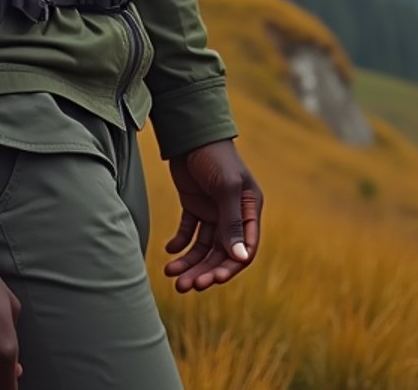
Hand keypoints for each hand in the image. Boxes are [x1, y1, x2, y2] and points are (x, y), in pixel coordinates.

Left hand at [163, 139, 262, 291]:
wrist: (190, 132)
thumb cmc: (215, 156)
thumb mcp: (226, 187)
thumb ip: (231, 222)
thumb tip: (240, 258)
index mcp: (248, 210)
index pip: (244, 249)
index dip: (229, 268)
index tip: (211, 280)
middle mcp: (233, 214)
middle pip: (221, 253)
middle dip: (204, 271)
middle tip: (186, 286)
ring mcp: (213, 211)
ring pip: (203, 247)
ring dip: (189, 262)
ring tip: (171, 275)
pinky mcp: (194, 206)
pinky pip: (188, 232)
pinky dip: (179, 244)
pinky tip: (169, 251)